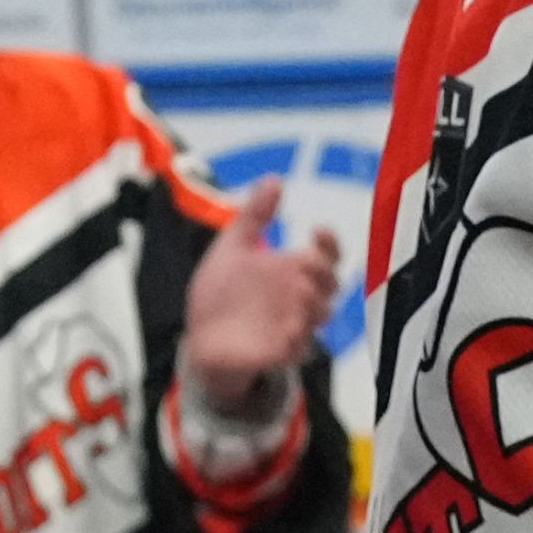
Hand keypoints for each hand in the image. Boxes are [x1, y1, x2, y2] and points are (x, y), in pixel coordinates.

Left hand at [180, 212, 341, 423]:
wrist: (201, 337)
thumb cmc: (222, 293)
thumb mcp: (233, 248)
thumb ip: (255, 216)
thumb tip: (274, 179)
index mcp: (292, 270)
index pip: (327, 255)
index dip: (330, 243)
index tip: (319, 230)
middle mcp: (299, 297)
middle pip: (331, 285)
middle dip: (324, 274)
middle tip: (306, 263)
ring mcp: (294, 326)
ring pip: (320, 316)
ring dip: (315, 304)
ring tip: (299, 292)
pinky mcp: (281, 353)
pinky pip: (300, 348)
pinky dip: (298, 339)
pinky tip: (288, 330)